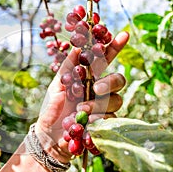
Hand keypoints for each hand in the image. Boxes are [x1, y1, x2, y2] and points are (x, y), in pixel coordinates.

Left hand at [35, 31, 129, 162]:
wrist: (49, 136)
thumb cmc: (51, 110)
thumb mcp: (55, 87)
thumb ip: (66, 69)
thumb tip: (75, 48)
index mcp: (87, 79)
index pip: (103, 61)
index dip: (113, 48)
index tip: (123, 35)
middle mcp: (98, 91)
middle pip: (118, 80)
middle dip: (110, 82)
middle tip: (96, 88)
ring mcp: (103, 108)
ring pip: (117, 100)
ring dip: (98, 104)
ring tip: (81, 110)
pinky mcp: (105, 124)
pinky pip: (111, 119)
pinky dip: (98, 120)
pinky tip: (85, 124)